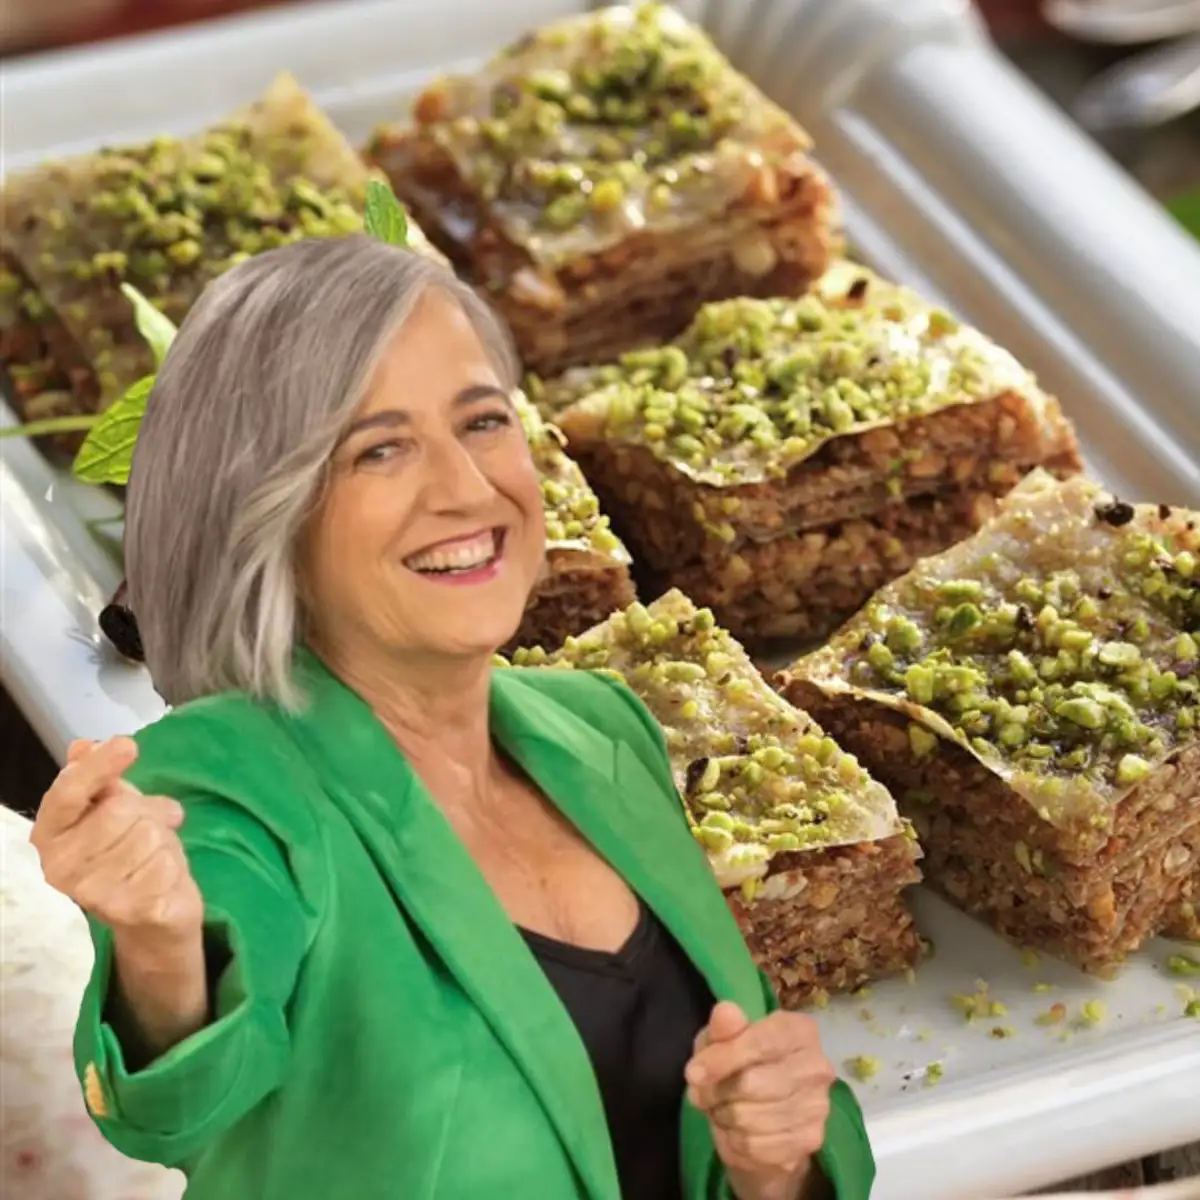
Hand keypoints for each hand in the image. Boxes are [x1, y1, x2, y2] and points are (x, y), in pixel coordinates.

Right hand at [31, 737, 202, 943]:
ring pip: (149, 835)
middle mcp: (60, 866)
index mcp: (50, 833)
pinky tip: (160, 878)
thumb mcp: (116, 806)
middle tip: (145, 829)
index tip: (127, 744)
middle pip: (120, 810)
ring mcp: (92, 893)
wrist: (152, 910)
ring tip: (151, 855)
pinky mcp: (129, 911)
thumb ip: (99, 778)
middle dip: (144, 812)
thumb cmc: (129, 848)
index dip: (96, 767)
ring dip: (162, 840)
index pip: (67, 794)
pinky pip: (167, 864)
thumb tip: (82, 747)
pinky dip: (174, 864)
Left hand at [686, 1002, 835, 1199]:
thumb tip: (725, 1012)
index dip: (723, 1058)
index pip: (761, 1042)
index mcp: (800, 1030)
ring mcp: (818, 1106)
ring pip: (750, 1118)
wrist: (764, 1112)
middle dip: (716, 1092)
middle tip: (701, 1093)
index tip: (693, 1074)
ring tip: (721, 1108)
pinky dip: (735, 1141)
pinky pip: (756, 1146)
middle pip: (752, 1084)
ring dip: (722, 1116)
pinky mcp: (810, 1140)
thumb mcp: (722, 1039)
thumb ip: (723, 1027)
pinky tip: (737, 1129)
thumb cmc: (740, 1062)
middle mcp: (817, 1066)